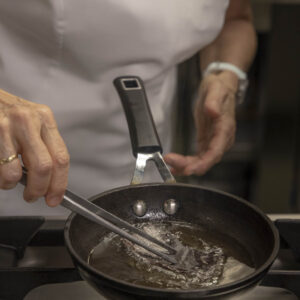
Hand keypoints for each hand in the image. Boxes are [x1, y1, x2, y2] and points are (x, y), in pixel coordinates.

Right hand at [0, 89, 68, 205]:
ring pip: (16, 172)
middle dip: (39, 189)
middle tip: (33, 196)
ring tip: (10, 181)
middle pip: (44, 167)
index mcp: (45, 119)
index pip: (61, 157)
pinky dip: (1, 179)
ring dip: (12, 185)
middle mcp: (29, 120)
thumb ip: (43, 145)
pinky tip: (0, 171)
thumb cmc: (6, 111)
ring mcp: (6, 126)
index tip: (55, 197)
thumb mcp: (32, 122)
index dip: (60, 183)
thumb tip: (51, 180)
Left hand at [164, 71, 237, 175]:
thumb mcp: (216, 89)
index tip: (190, 169)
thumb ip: (214, 101)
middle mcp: (221, 139)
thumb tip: (213, 112)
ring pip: (202, 161)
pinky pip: (198, 157)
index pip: (216, 151)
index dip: (203, 163)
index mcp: (225, 128)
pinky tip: (175, 165)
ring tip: (170, 165)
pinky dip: (186, 162)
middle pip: (207, 160)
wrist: (220, 87)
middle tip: (172, 164)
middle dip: (190, 166)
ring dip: (186, 166)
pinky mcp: (206, 142)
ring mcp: (214, 142)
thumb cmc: (219, 88)